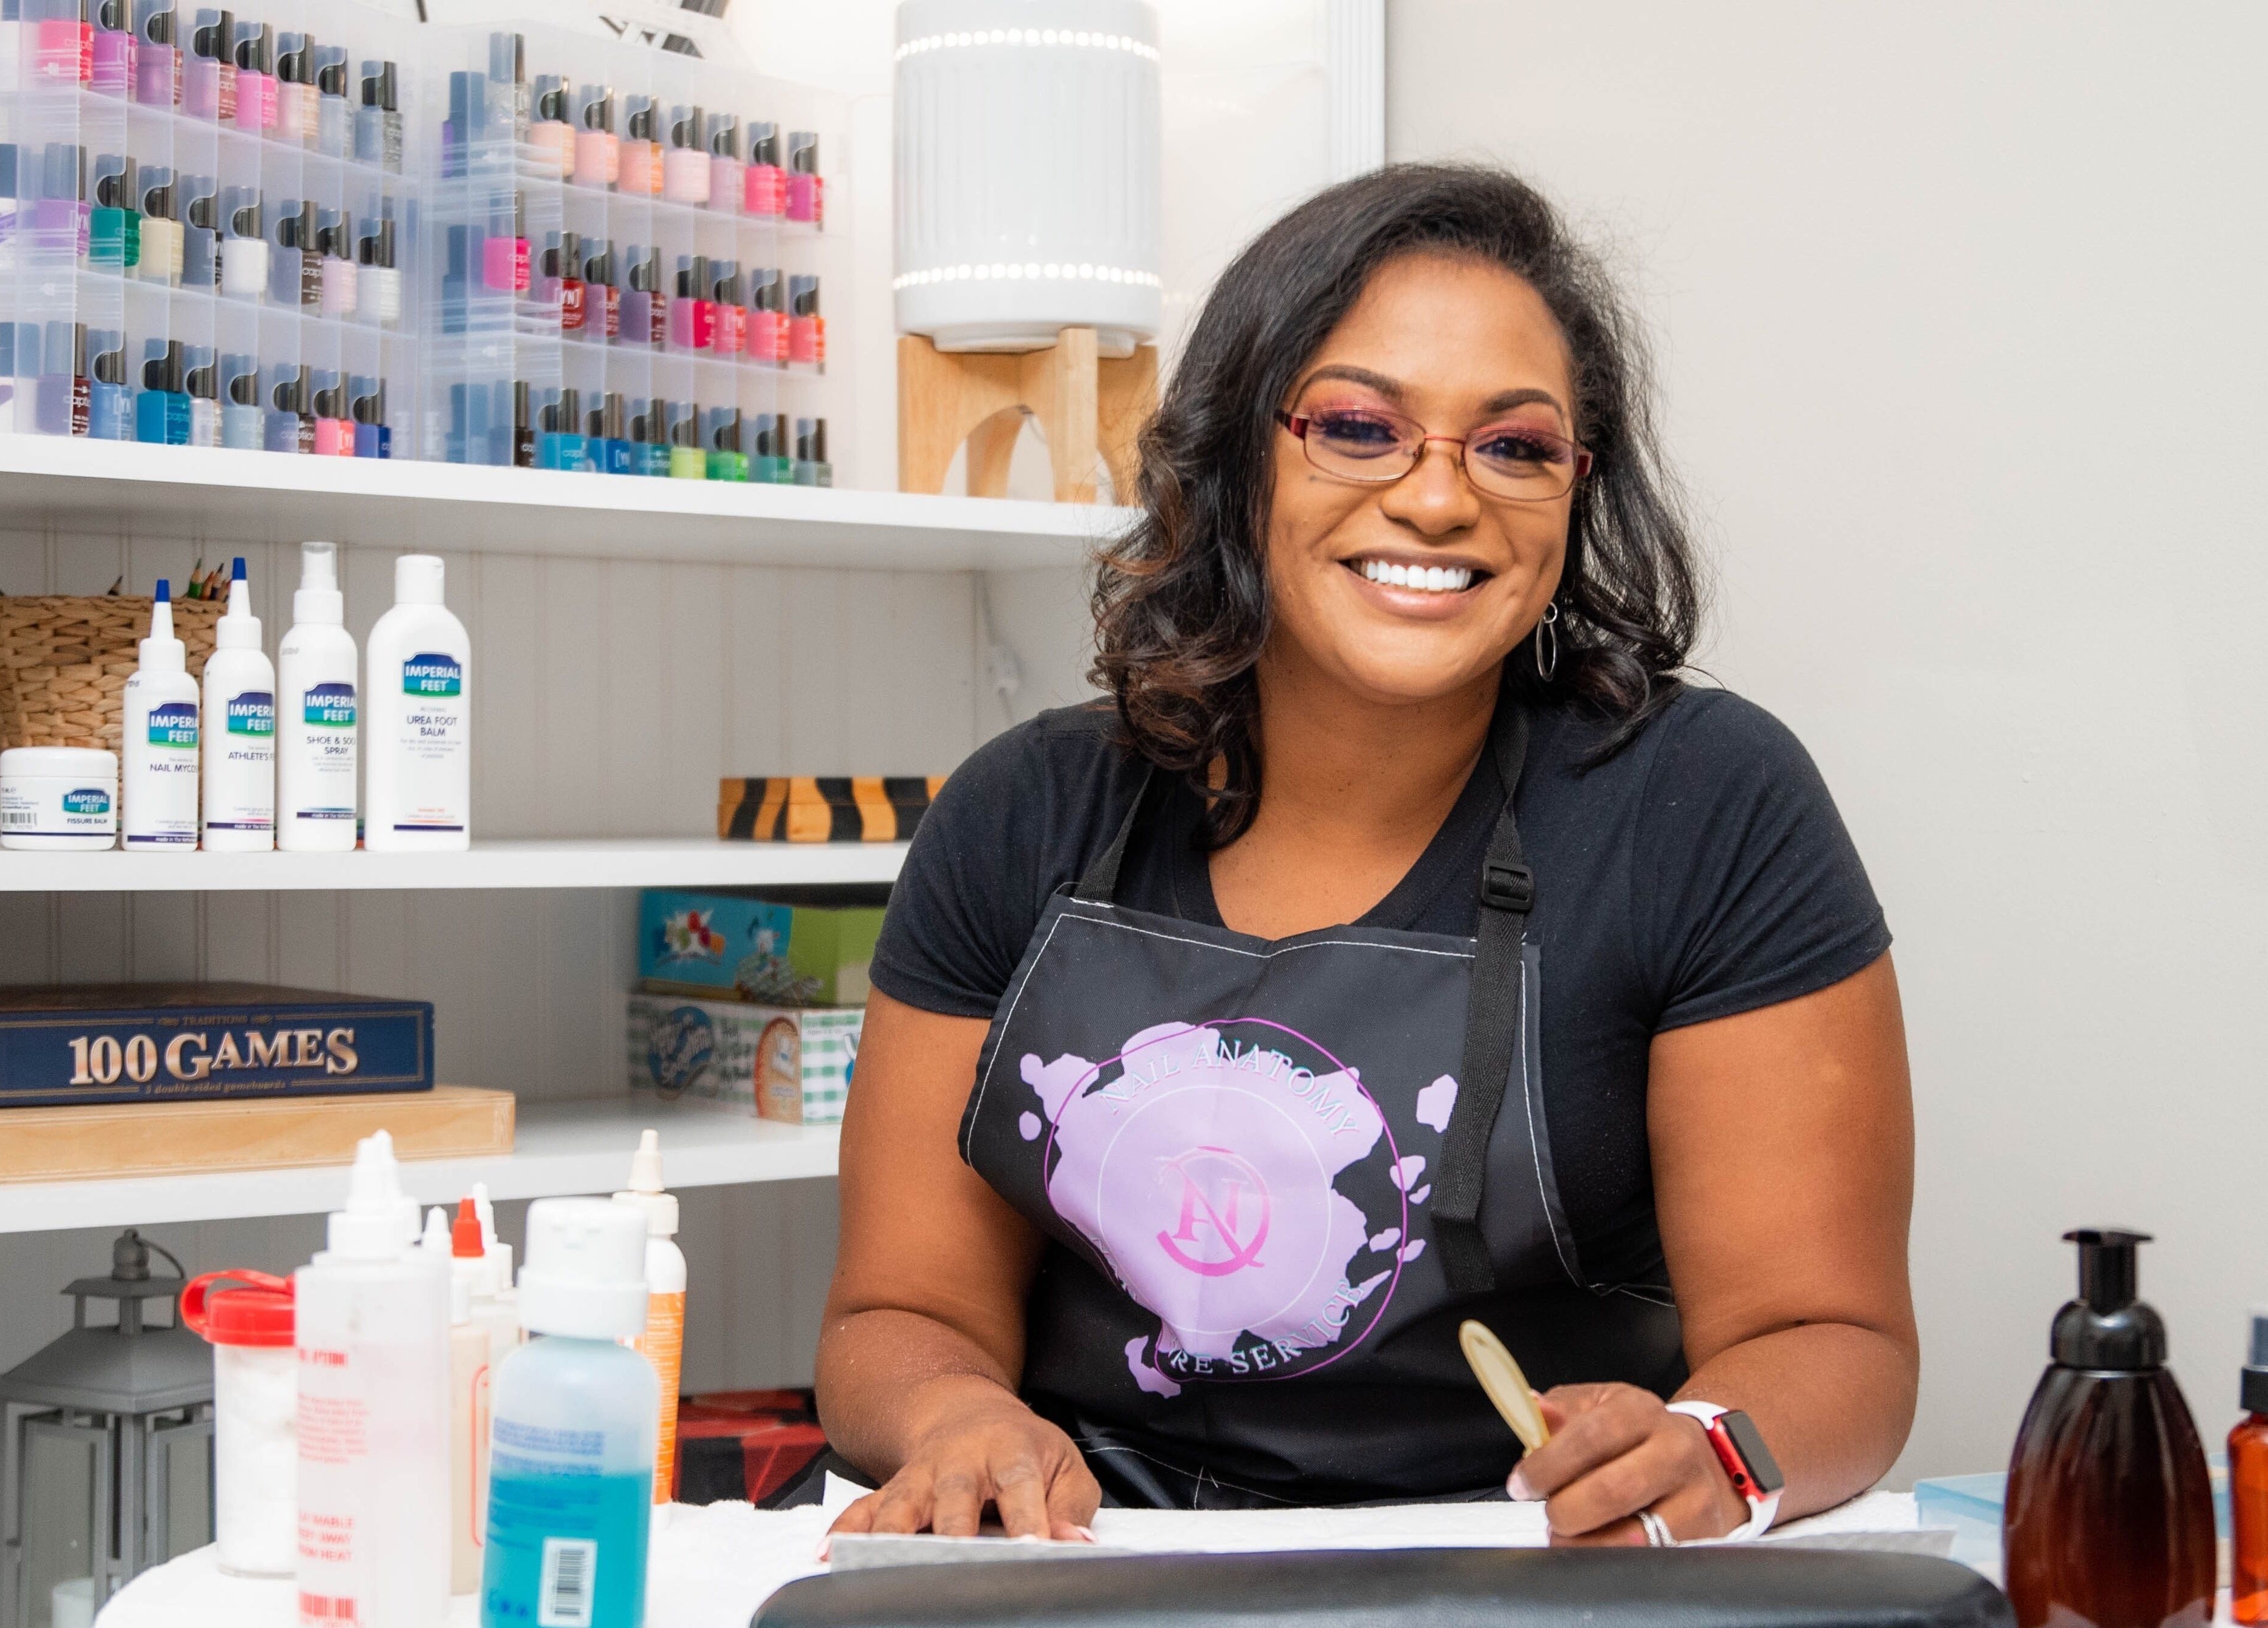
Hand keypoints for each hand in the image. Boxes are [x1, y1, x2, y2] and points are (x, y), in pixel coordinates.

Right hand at [826, 1378, 1099, 1542]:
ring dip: (893, 1536)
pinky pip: (862, 1511)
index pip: (1021, 1486)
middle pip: (954, 1497)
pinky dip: (844, 1532)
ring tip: (881, 1565)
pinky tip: (827, 1556)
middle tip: (957, 1564)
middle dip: (953, 1532)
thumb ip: (1070, 1506)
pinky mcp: (891, 1492)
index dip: (1029, 1520)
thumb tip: (1073, 1542)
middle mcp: (960, 1462)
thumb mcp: (1064, 1466)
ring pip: (901, 1505)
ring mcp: (921, 1477)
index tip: (1034, 1549)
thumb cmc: (1023, 1448)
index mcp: (1010, 1451)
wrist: (968, 1413)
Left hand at [1506, 1384, 1749, 1544]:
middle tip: (1550, 1515)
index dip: (1549, 1464)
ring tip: (1569, 1536)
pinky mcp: (1704, 1533)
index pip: (1590, 1436)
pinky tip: (1600, 1549)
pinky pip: (1654, 1557)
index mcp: (1641, 1412)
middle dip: (1567, 1510)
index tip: (1522, 1484)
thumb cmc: (1638, 1434)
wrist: (1705, 1458)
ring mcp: (1695, 1495)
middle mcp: (1674, 1450)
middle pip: (1612, 1490)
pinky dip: (1617, 1559)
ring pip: (1635, 1535)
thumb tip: (1534, 1410)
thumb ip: (1562, 1411)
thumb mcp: (1601, 1407)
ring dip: (1589, 1543)